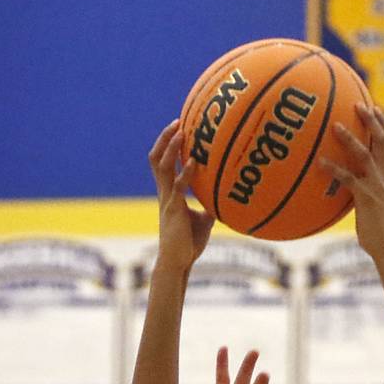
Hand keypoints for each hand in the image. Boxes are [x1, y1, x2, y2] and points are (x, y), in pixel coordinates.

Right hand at [149, 121, 214, 270]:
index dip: (168, 145)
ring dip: (171, 147)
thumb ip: (210, 206)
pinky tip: (196, 162)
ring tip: (181, 131)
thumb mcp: (204, 221)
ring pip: (162, 166)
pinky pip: (178, 186)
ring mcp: (168, 199)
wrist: (178, 262)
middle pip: (157, 158)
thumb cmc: (190, 244)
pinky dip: (186, 172)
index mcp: (169, 193)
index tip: (180, 127)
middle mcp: (165, 193)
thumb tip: (226, 198)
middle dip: (165, 138)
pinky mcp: (174, 209)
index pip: (164, 163)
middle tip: (178, 121)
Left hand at [320, 103, 383, 259]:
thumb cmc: (381, 232)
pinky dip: (333, 169)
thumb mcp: (379, 206)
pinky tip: (320, 162)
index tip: (375, 107)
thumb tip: (352, 185)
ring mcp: (377, 186)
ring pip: (365, 154)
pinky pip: (348, 179)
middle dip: (372, 120)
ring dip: (350, 138)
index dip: (383, 124)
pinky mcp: (366, 198)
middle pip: (382, 140)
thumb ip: (369, 190)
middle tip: (359, 103)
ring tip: (335, 125)